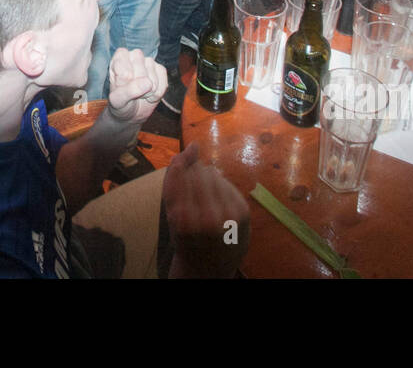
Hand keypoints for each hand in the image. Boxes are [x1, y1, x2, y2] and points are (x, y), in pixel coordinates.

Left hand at [106, 48, 166, 123]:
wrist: (132, 113)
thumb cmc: (121, 103)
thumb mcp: (117, 100)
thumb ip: (128, 90)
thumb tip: (148, 82)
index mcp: (118, 59)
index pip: (122, 60)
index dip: (124, 76)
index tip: (121, 86)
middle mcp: (133, 57)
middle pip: (139, 62)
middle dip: (136, 83)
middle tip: (132, 91)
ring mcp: (149, 62)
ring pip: (152, 75)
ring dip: (147, 91)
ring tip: (140, 94)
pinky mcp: (161, 70)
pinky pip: (163, 83)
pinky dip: (157, 94)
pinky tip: (150, 95)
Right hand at [164, 143, 250, 278]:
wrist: (208, 266)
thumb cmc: (185, 237)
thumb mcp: (170, 212)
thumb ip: (175, 178)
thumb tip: (192, 146)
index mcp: (181, 217)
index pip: (180, 171)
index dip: (181, 164)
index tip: (182, 162)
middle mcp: (206, 216)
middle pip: (198, 171)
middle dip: (195, 173)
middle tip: (193, 190)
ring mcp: (227, 215)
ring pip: (214, 174)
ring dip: (208, 179)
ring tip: (205, 197)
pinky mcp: (242, 212)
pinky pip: (227, 183)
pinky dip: (221, 187)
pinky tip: (217, 202)